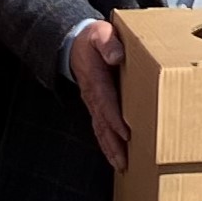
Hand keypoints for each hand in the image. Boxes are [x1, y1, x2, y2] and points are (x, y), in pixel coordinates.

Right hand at [70, 18, 128, 168]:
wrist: (75, 44)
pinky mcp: (96, 107)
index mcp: (96, 79)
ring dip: (111, 149)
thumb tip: (117, 56)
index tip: (126, 134)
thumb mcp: (100, 34)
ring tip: (122, 166)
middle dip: (113, 144)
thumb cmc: (93, 39)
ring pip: (101, 130)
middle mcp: (93, 96)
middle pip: (103, 124)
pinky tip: (116, 157)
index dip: (115, 119)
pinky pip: (100, 128)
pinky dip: (107, 144)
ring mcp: (93, 103)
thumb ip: (108, 43)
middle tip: (124, 162)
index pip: (106, 102)